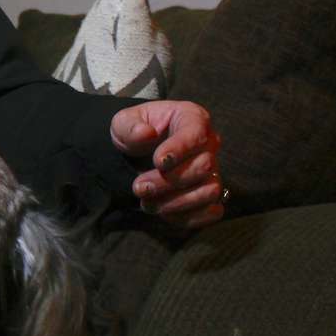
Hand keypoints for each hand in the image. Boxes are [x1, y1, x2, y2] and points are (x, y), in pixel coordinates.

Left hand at [111, 100, 226, 228]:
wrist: (138, 152)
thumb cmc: (135, 131)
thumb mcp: (123, 122)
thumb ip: (130, 125)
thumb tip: (146, 134)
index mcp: (191, 118)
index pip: (196, 133)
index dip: (179, 149)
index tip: (157, 161)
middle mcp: (209, 144)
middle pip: (204, 166)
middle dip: (169, 181)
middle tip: (140, 187)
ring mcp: (212, 170)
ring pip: (210, 191)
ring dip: (177, 202)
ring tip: (148, 203)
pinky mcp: (209, 194)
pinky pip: (212, 211)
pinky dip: (188, 217)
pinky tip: (164, 213)